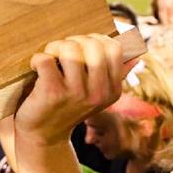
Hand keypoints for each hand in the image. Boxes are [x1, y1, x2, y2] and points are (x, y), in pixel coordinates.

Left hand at [14, 34, 130, 146]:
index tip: (82, 45)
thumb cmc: (69, 106)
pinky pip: (45, 59)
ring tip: (50, 56)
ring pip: (70, 50)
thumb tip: (136, 53)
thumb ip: (116, 74)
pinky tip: (36, 67)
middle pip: (93, 45)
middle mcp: (98, 93)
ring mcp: (76, 93)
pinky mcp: (52, 93)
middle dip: (74, 40)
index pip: (114, 48)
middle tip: (61, 50)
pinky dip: (38, 58)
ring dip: (55, 47)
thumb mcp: (97, 95)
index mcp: (113, 90)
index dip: (96, 39)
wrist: (44, 134)